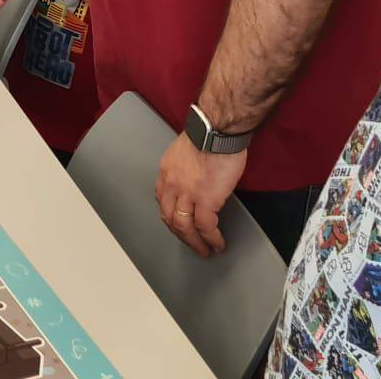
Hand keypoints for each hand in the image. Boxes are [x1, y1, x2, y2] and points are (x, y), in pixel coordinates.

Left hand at [155, 133, 247, 257]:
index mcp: (167, 172)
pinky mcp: (205, 200)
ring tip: (205, 250)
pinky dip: (212, 239)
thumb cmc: (208, 133)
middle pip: (170, 218)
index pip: (162, 201)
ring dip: (194, 242)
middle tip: (191, 244)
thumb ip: (185, 166)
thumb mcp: (185, 150)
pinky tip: (218, 244)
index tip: (178, 223)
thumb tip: (196, 176)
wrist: (217, 130)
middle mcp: (172, 185)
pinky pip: (206, 227)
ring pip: (184, 227)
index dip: (170, 215)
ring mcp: (187, 194)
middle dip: (181, 235)